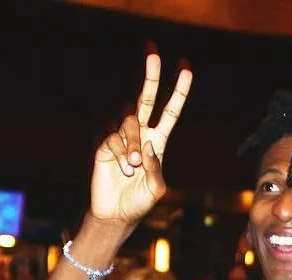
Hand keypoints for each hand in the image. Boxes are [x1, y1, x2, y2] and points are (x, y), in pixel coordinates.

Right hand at [89, 52, 193, 225]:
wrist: (116, 215)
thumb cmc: (139, 202)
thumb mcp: (157, 188)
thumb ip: (156, 167)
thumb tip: (147, 145)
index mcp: (158, 141)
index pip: (169, 111)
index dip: (179, 91)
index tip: (186, 68)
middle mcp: (140, 135)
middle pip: (146, 98)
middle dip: (151, 75)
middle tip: (153, 52)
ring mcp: (121, 138)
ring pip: (129, 121)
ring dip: (133, 142)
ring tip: (134, 167)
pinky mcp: (104, 145)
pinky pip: (114, 138)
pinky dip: (122, 154)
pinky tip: (124, 170)